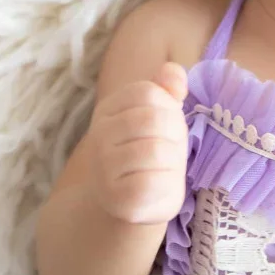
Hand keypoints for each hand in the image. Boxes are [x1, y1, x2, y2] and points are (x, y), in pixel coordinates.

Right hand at [86, 62, 189, 224]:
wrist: (132, 202)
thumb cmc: (149, 151)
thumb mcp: (160, 116)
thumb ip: (167, 89)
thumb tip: (174, 72)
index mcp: (108, 109)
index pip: (148, 92)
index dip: (168, 106)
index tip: (166, 124)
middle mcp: (99, 136)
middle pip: (154, 120)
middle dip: (175, 135)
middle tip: (170, 149)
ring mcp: (103, 168)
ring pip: (156, 151)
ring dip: (174, 161)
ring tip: (166, 168)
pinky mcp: (116, 198)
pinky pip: (154, 182)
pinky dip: (169, 184)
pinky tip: (162, 187)